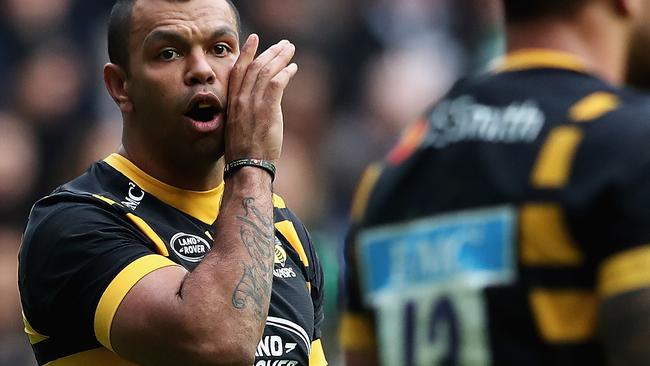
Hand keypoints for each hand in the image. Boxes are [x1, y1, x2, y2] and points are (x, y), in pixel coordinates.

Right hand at [224, 34, 297, 165]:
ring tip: (290, 50)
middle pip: (255, 67)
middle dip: (270, 52)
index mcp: (232, 102)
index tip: (253, 39)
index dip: (246, 53)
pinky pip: (276, 83)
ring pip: (266, 71)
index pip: (238, 70)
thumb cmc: (244, 153)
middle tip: (283, 44)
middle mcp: (240, 100)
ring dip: (280, 58)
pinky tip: (293, 68)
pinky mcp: (266, 110)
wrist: (247, 167)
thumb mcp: (239, 128)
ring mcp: (252, 104)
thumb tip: (260, 107)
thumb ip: (246, 112)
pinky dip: (286, 73)